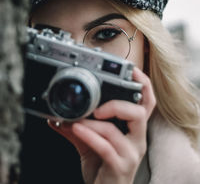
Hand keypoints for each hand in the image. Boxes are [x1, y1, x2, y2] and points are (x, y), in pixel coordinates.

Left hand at [48, 67, 155, 183]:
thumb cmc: (102, 164)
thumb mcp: (92, 142)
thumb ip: (79, 127)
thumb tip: (58, 116)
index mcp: (134, 128)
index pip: (147, 103)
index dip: (144, 85)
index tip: (132, 69)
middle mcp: (137, 140)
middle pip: (140, 113)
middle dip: (119, 104)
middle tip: (98, 107)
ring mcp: (130, 154)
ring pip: (118, 131)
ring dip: (95, 124)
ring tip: (78, 121)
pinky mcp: (120, 167)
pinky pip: (106, 148)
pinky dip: (89, 136)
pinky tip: (76, 130)